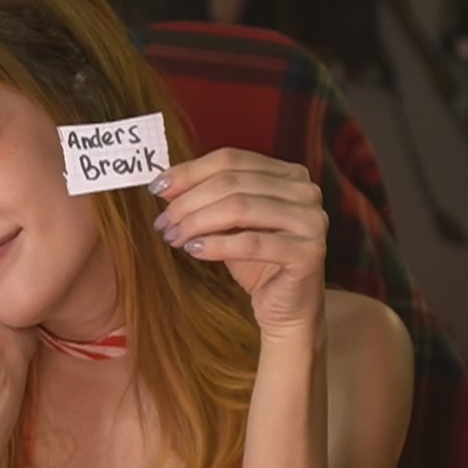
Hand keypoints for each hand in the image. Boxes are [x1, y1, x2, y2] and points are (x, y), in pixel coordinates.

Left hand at [151, 149, 327, 340]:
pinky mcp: (309, 252)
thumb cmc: (256, 262)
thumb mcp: (227, 225)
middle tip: (162, 222)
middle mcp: (305, 191)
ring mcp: (311, 220)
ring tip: (173, 238)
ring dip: (197, 222)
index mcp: (288, 174)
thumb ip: (205, 199)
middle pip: (232, 183)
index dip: (189, 172)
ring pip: (239, 209)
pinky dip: (216, 245)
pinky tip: (193, 250)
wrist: (285, 308)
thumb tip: (165, 185)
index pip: (231, 159)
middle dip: (188, 202)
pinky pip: (251, 243)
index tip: (156, 188)